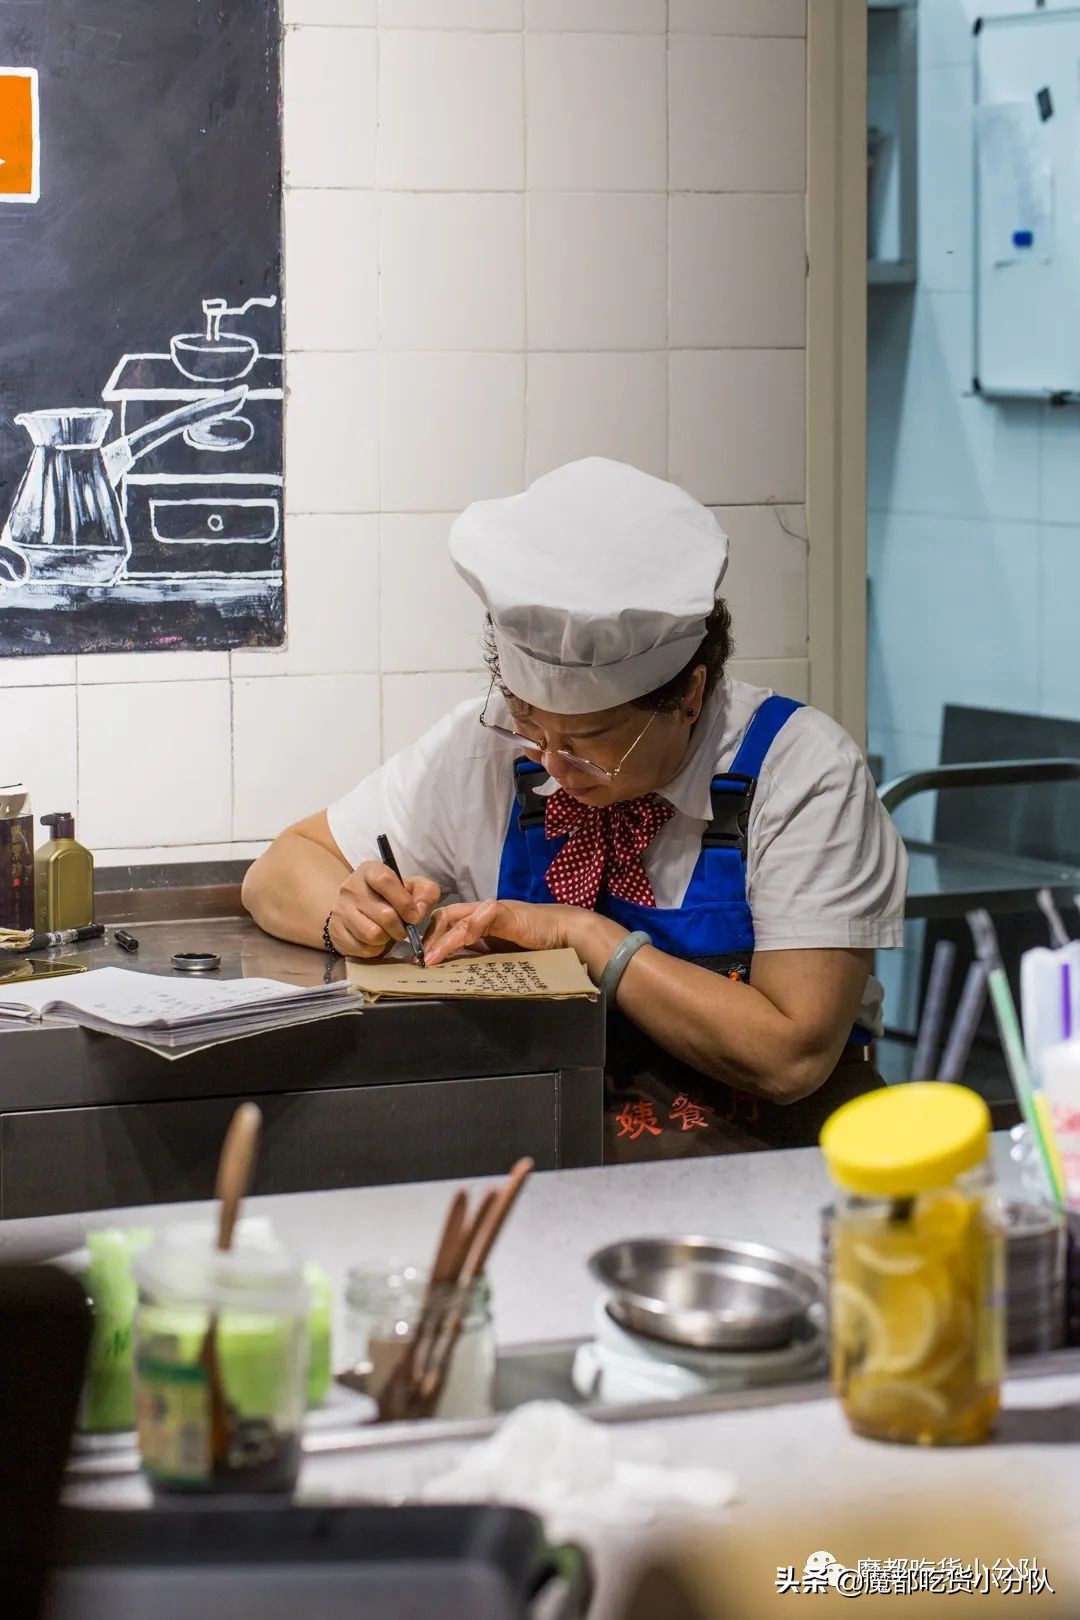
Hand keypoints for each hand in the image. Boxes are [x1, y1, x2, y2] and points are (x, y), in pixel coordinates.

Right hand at [328, 861, 439, 958]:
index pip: (384, 880)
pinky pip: (362, 948)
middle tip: (403, 929)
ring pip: (372, 934)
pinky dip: (374, 949)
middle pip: (384, 914)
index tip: (415, 916)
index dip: (404, 901)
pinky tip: (376, 941)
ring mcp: (340, 909)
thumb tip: (419, 911)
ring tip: (388, 933)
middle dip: (400, 927)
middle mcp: (350, 887)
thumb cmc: (392, 897)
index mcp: (370, 871)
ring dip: (387, 939)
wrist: (360, 909)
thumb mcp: (413, 887)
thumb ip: (426, 893)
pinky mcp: (335, 930)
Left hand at [423, 898, 580, 965]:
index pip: (445, 923)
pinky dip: (466, 931)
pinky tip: (457, 944)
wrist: (563, 933)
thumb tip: (455, 971)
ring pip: (456, 919)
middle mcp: (480, 912)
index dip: (430, 939)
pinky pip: (480, 918)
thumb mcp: (499, 952)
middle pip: (444, 917)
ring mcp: (491, 910)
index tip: (418, 960)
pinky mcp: (504, 911)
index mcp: (477, 920)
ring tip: (430, 959)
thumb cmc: (534, 944)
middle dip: (429, 938)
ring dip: (441, 940)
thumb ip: (479, 955)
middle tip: (419, 960)